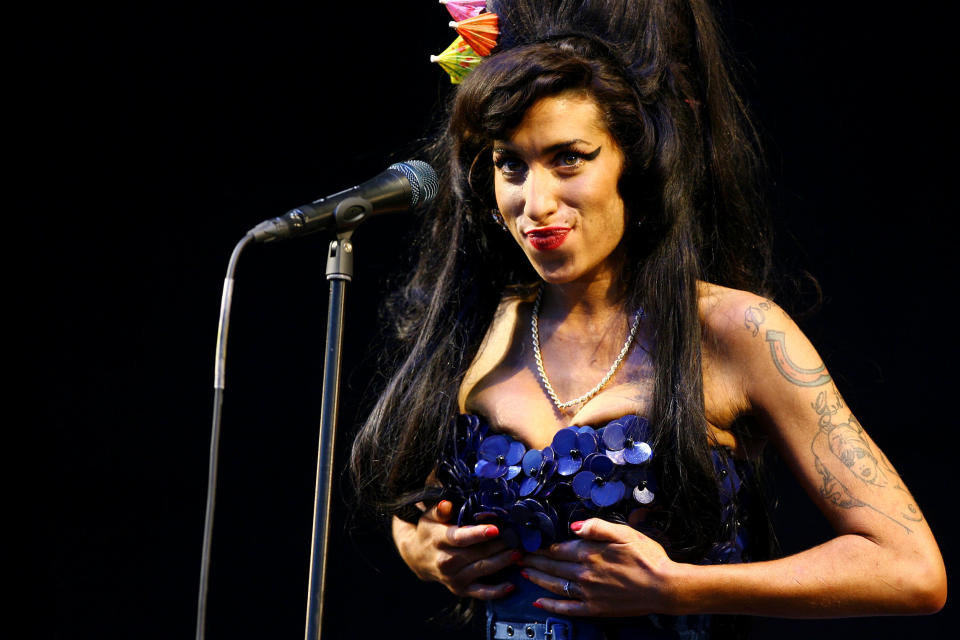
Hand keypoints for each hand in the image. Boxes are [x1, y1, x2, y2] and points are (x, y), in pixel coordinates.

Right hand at [393, 500, 521, 598]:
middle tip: (518, 537)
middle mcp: (446, 561)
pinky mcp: (460, 589)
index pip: (461, 537)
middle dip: (500, 545)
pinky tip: (512, 585)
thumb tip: (447, 504)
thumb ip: (440, 510)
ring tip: (520, 553)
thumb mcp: (430, 517)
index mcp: (440, 540)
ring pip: (483, 570)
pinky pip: (481, 593)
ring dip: (503, 562)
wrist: (418, 558)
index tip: (495, 529)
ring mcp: (454, 578)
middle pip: (477, 553)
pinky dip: (497, 591)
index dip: (478, 534)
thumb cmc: (430, 531)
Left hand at [520, 518, 677, 616]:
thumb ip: (598, 527)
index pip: (558, 548)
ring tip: (524, 573)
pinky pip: (567, 608)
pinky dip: (551, 605)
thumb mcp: (625, 532)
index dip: (541, 546)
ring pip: (555, 585)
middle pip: (552, 566)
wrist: (664, 587)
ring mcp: (588, 592)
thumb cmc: (648, 557)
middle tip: (518, 557)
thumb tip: (573, 526)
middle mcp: (584, 573)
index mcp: (590, 552)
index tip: (528, 542)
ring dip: (537, 578)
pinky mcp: (595, 608)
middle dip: (534, 561)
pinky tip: (539, 602)